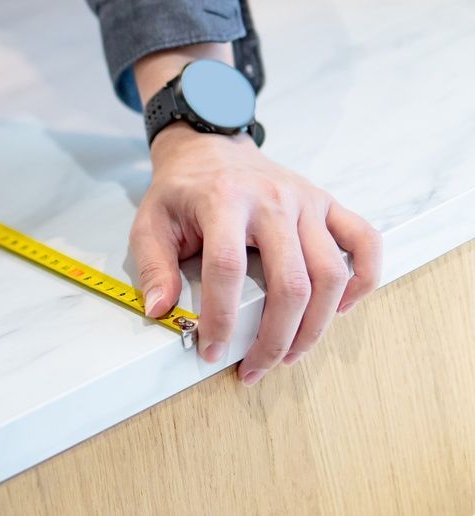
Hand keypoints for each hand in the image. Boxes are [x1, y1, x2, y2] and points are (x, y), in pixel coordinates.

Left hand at [131, 123, 382, 384]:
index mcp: (224, 201)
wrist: (210, 147)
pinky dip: (363, 280)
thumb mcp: (150, 222)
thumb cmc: (181, 191)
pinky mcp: (328, 204)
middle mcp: (273, 200)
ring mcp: (306, 202)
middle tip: (255, 369)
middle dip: (275, 338)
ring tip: (289, 354)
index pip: (227, 269)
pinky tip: (340, 310)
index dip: (222, 317)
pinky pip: (365, 242)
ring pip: (330, 274)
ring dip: (315, 326)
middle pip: (290, 282)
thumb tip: (160, 311)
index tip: (212, 351)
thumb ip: (152, 267)